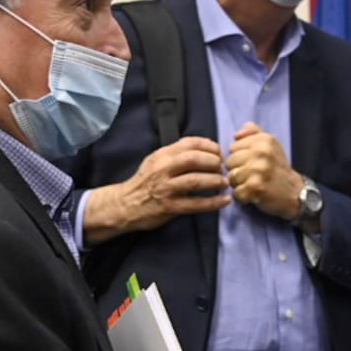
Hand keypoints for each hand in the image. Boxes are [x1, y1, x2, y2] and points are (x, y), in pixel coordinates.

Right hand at [84, 137, 229, 243]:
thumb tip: (205, 148)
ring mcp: (166, 188)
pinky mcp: (170, 206)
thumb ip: (176, 153)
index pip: (190, 143)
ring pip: (196, 180)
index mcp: (162, 155)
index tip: (220, 152)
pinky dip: (213, 202)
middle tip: (223, 168)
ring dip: (215, 181)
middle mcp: (164, 169)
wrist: (125, 204)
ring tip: (225, 183)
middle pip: (194, 159)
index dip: (210, 146)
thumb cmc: (145, 182)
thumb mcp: (156, 160)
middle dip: (214, 162)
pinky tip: (224, 200)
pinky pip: (196, 204)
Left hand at [226, 122, 301, 221]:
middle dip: (237, 170)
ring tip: (252, 183)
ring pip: (231, 177)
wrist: (293, 191)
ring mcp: (259, 170)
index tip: (251, 162)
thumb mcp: (270, 143)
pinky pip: (236, 192)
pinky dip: (242, 196)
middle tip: (252, 175)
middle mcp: (261, 152)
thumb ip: (252, 132)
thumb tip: (236, 135)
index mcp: (263, 140)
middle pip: (230, 162)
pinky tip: (253, 194)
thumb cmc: (277, 167)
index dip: (239, 156)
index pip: (233, 147)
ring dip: (239, 184)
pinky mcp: (256, 187)